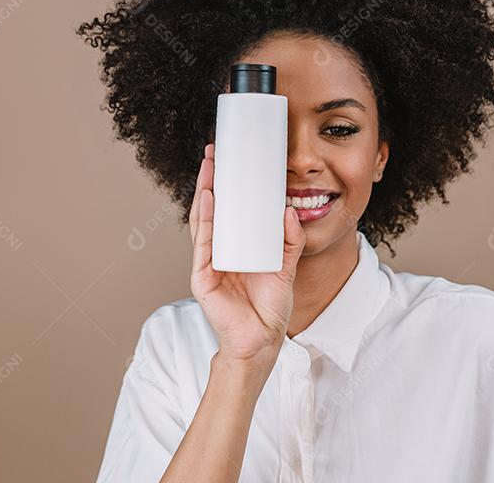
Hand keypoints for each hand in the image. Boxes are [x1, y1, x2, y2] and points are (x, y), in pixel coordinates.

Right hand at [189, 143, 306, 369]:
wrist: (262, 340)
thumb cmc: (270, 308)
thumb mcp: (286, 267)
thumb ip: (290, 240)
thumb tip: (291, 211)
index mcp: (237, 248)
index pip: (230, 211)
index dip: (228, 186)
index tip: (231, 160)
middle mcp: (219, 251)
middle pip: (213, 209)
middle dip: (212, 180)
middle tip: (215, 153)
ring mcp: (209, 262)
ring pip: (204, 219)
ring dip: (204, 191)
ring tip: (209, 166)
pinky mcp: (203, 275)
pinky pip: (202, 241)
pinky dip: (204, 218)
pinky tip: (207, 198)